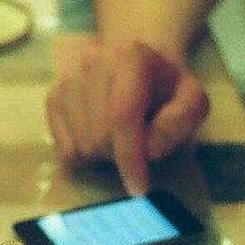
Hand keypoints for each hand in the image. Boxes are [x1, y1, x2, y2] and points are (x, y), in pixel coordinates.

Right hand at [46, 39, 209, 194]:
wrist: (136, 59)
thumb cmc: (165, 85)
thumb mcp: (191, 98)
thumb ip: (180, 121)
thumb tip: (149, 151)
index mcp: (130, 56)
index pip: (123, 116)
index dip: (130, 157)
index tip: (139, 188)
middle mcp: (92, 62)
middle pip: (100, 136)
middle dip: (121, 156)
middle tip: (139, 147)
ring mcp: (67, 79)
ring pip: (81, 146)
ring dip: (103, 157)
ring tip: (120, 138)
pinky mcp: (53, 96)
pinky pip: (64, 149)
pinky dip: (85, 155)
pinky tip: (100, 137)